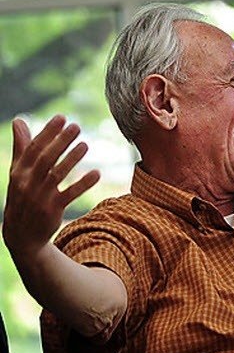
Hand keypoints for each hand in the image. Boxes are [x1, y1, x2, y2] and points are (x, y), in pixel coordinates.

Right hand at [2, 116, 99, 256]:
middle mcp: (26, 183)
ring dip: (71, 159)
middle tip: (76, 126)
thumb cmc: (22, 196)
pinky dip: (82, 184)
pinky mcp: (52, 210)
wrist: (21, 234)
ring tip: (85, 145)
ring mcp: (39, 197)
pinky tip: (97, 173)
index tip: (61, 117)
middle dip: (60, 142)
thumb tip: (19, 120)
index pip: (33, 148)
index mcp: (18, 172)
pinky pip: (69, 195)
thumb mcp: (18, 172)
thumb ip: (22, 146)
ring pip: (56, 175)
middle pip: (45, 159)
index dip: (47, 133)